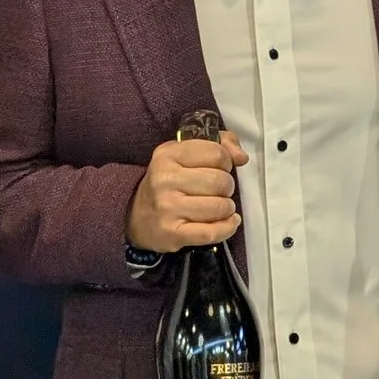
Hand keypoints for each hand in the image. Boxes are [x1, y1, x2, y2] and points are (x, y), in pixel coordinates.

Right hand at [127, 130, 247, 252]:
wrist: (136, 216)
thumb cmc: (169, 181)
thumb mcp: (185, 153)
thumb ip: (220, 144)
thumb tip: (242, 157)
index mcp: (168, 154)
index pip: (217, 153)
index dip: (226, 161)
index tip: (218, 168)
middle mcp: (165, 179)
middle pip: (221, 181)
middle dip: (227, 187)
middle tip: (218, 191)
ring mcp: (167, 208)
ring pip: (219, 207)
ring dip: (227, 208)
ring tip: (219, 207)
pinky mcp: (172, 233)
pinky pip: (211, 232)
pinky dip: (227, 228)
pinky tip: (229, 223)